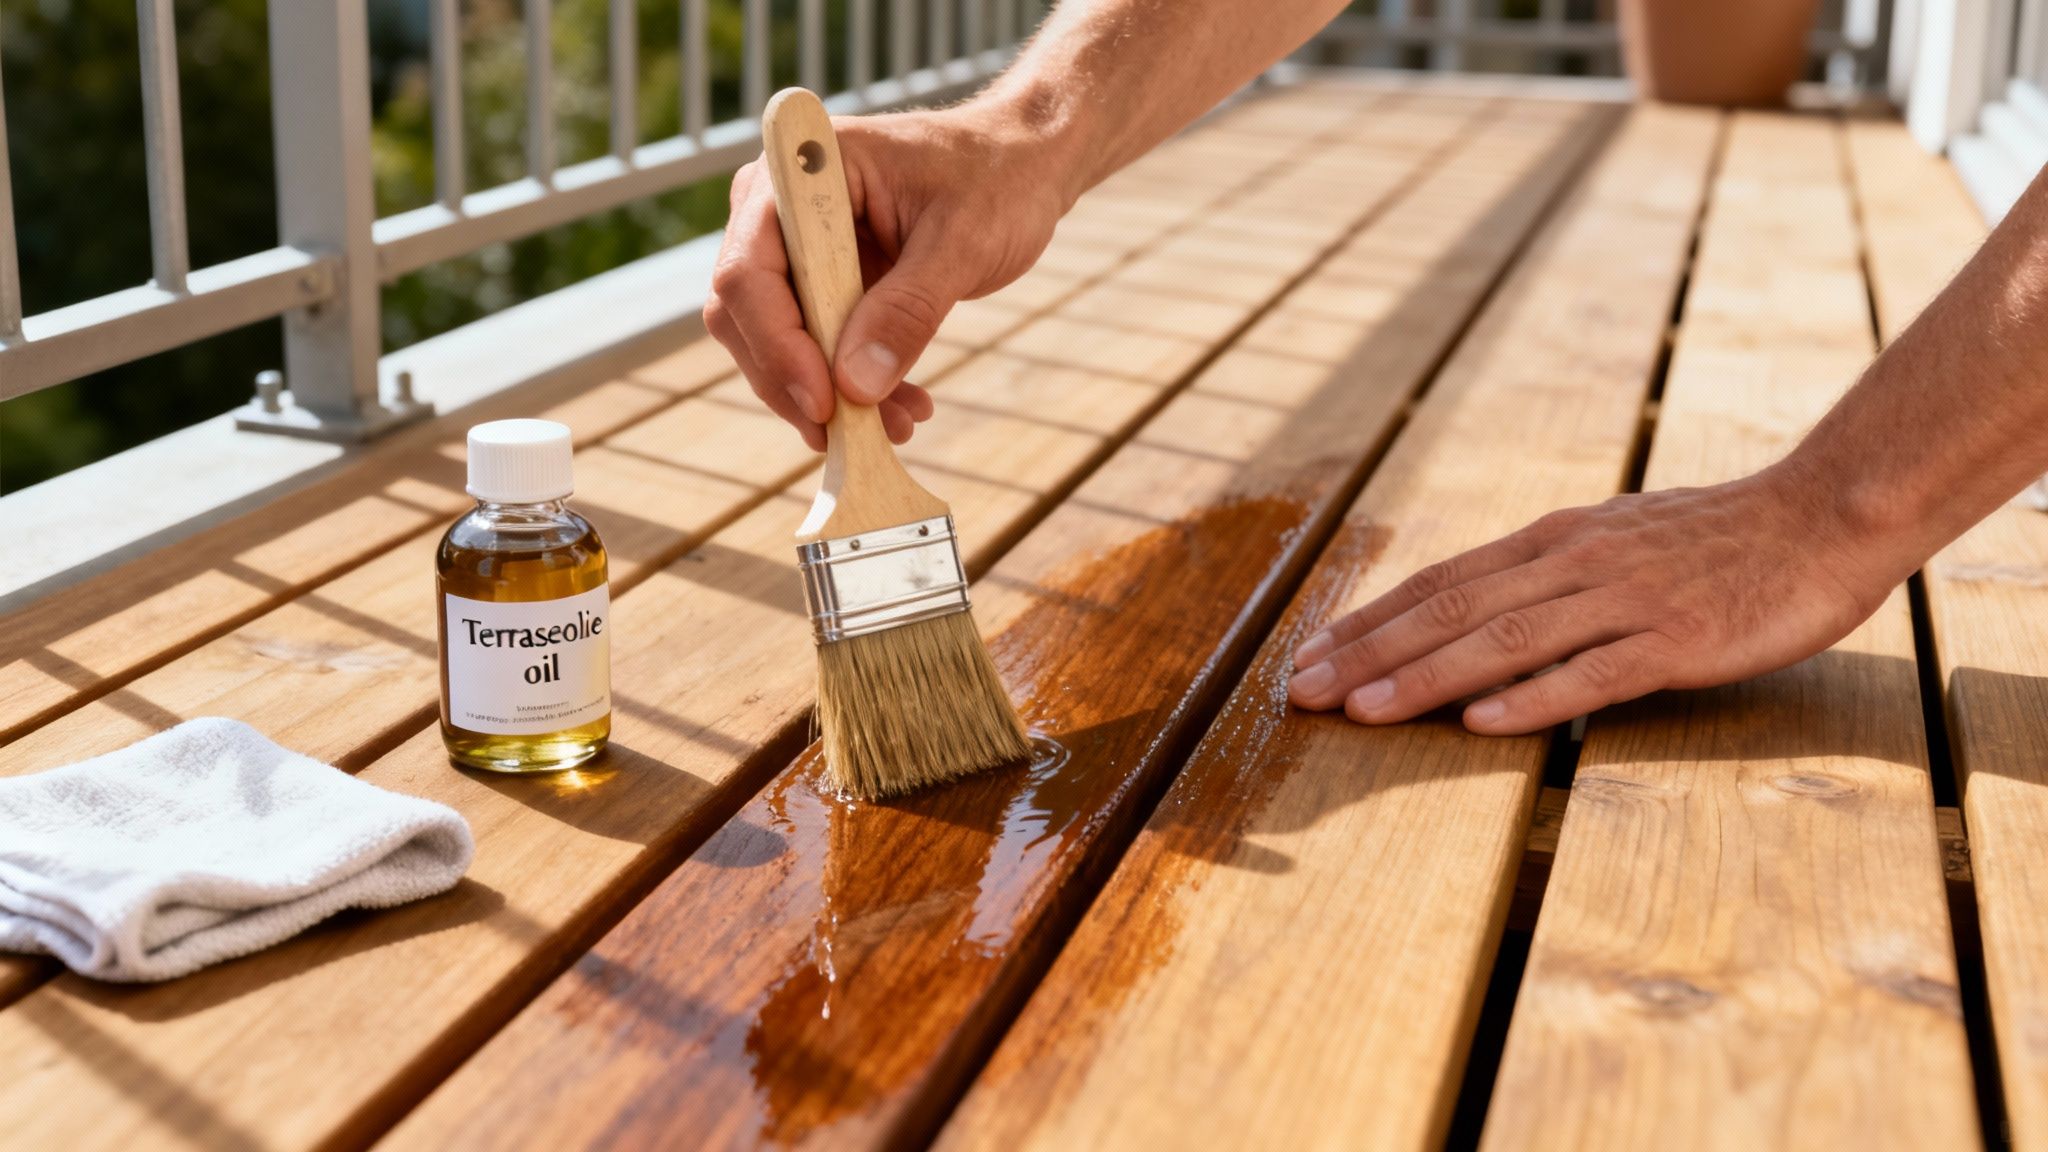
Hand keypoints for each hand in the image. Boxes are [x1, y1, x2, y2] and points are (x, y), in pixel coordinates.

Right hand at [705, 103, 1070, 449]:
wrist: (1022, 166)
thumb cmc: (995, 179)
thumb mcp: (962, 244)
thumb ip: (908, 311)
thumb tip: (855, 386)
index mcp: (803, 172)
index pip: (749, 270)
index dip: (776, 344)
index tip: (825, 402)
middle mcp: (779, 207)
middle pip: (746, 315)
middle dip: (797, 384)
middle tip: (856, 436)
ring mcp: (796, 249)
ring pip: (774, 343)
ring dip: (826, 397)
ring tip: (899, 425)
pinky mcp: (821, 284)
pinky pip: (814, 349)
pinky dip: (849, 387)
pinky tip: (900, 410)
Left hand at [1287, 464, 1908, 733]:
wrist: (1822, 516)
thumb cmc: (1717, 539)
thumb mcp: (1613, 540)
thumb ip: (1546, 574)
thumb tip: (1475, 611)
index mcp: (1553, 541)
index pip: (1439, 581)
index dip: (1369, 620)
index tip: (1309, 654)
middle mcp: (1572, 564)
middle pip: (1450, 609)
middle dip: (1368, 654)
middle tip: (1301, 692)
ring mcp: (1622, 601)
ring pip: (1503, 641)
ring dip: (1425, 678)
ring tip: (1363, 712)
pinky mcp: (1675, 640)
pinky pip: (1593, 673)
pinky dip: (1533, 698)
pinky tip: (1481, 723)